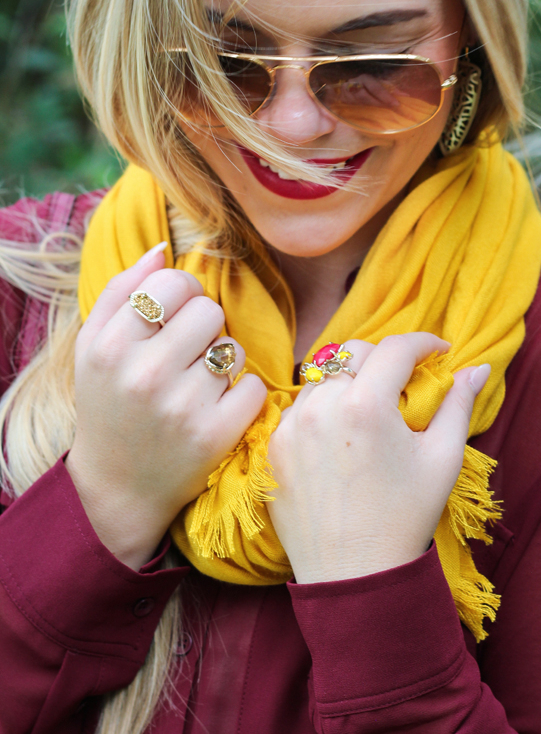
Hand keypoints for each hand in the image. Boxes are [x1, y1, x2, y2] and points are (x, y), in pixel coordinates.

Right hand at [66, 247, 266, 569]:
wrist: (119, 486)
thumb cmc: (109, 405)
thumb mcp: (94, 347)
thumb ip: (122, 290)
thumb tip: (164, 248)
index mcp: (111, 345)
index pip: (173, 284)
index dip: (183, 294)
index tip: (176, 315)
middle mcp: (145, 374)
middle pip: (209, 311)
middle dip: (205, 326)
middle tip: (189, 352)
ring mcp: (183, 407)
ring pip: (234, 348)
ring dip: (224, 361)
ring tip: (199, 383)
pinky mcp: (216, 436)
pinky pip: (254, 387)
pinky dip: (242, 396)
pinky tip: (218, 409)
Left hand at [267, 333, 490, 583]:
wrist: (355, 575)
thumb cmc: (406, 518)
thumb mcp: (442, 459)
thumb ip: (458, 405)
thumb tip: (475, 370)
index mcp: (366, 405)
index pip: (394, 348)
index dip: (423, 342)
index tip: (439, 352)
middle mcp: (321, 407)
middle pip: (352, 352)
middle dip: (384, 357)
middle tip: (405, 379)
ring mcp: (290, 427)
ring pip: (321, 378)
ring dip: (349, 382)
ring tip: (371, 410)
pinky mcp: (272, 449)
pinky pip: (298, 409)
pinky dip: (321, 410)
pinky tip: (341, 436)